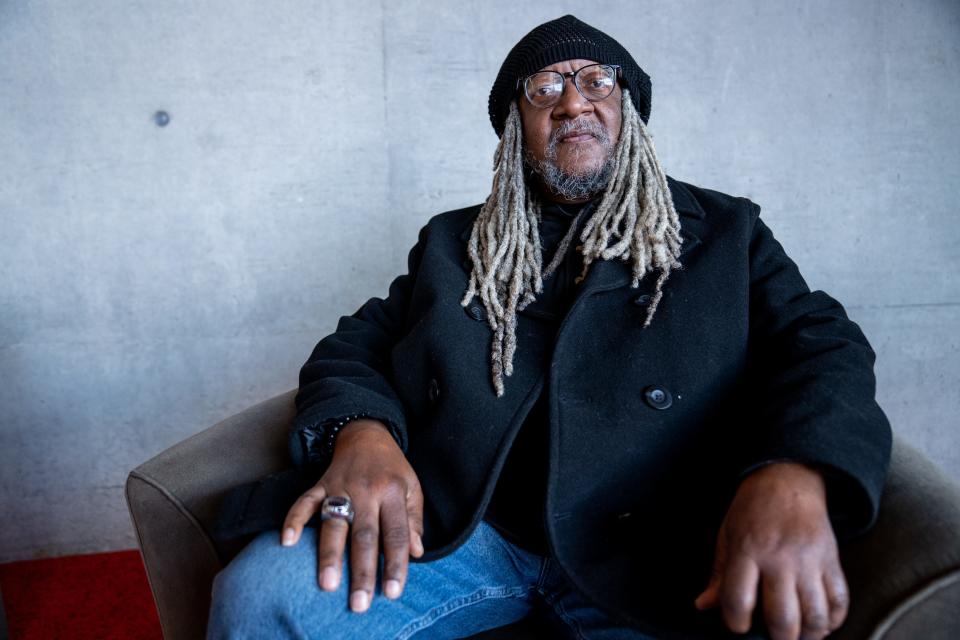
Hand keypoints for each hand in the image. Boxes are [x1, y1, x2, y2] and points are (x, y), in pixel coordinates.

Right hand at [281, 418, 424, 612]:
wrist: (366, 434)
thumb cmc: (392, 468)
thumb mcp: (412, 487)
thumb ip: (414, 520)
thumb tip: (416, 553)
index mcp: (392, 492)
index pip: (396, 534)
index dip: (396, 564)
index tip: (392, 592)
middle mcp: (366, 491)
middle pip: (365, 536)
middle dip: (361, 571)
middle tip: (359, 602)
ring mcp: (340, 487)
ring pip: (334, 524)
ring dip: (329, 555)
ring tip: (327, 584)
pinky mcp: (320, 484)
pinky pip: (304, 502)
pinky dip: (294, 520)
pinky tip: (287, 541)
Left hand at [694, 462, 848, 639]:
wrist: (787, 480)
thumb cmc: (751, 511)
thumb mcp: (727, 536)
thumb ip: (718, 575)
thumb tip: (703, 606)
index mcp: (747, 550)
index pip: (738, 600)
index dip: (736, 623)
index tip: (738, 626)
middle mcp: (780, 558)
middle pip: (782, 617)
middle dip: (777, 638)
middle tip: (772, 638)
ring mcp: (809, 560)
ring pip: (815, 614)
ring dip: (808, 635)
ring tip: (798, 636)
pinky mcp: (832, 560)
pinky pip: (839, 600)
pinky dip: (833, 620)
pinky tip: (820, 624)